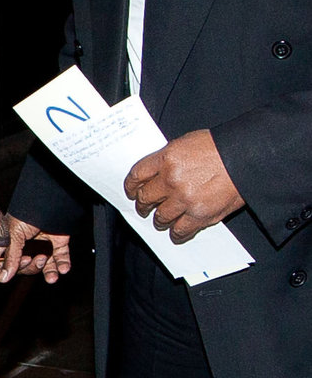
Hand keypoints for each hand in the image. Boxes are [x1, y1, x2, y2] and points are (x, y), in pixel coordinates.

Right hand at [0, 216, 71, 284]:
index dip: (8, 269)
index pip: (6, 263)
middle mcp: (26, 246)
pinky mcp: (58, 245)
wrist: (50, 202)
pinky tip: (62, 269)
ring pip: (43, 267)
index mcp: (11, 242)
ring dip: (46, 271)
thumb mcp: (14, 236)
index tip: (9, 273)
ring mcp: (42, 246)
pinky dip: (62, 266)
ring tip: (46, 265)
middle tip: (31, 258)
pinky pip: (60, 260)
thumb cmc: (28, 213)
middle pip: (25, 268)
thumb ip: (10, 257)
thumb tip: (3, 277)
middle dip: (29, 267)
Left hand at [123, 129, 242, 241]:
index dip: (131, 186)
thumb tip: (155, 173)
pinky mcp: (199, 215)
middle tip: (144, 207)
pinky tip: (176, 233)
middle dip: (142, 204)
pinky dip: (176, 234)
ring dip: (159, 220)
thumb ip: (168, 159)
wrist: (246, 158)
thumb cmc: (219, 148)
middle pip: (145, 198)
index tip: (131, 191)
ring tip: (161, 220)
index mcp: (166, 158)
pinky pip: (180, 230)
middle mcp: (171, 180)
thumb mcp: (186, 143)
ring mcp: (184, 199)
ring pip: (160, 217)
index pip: (137, 175)